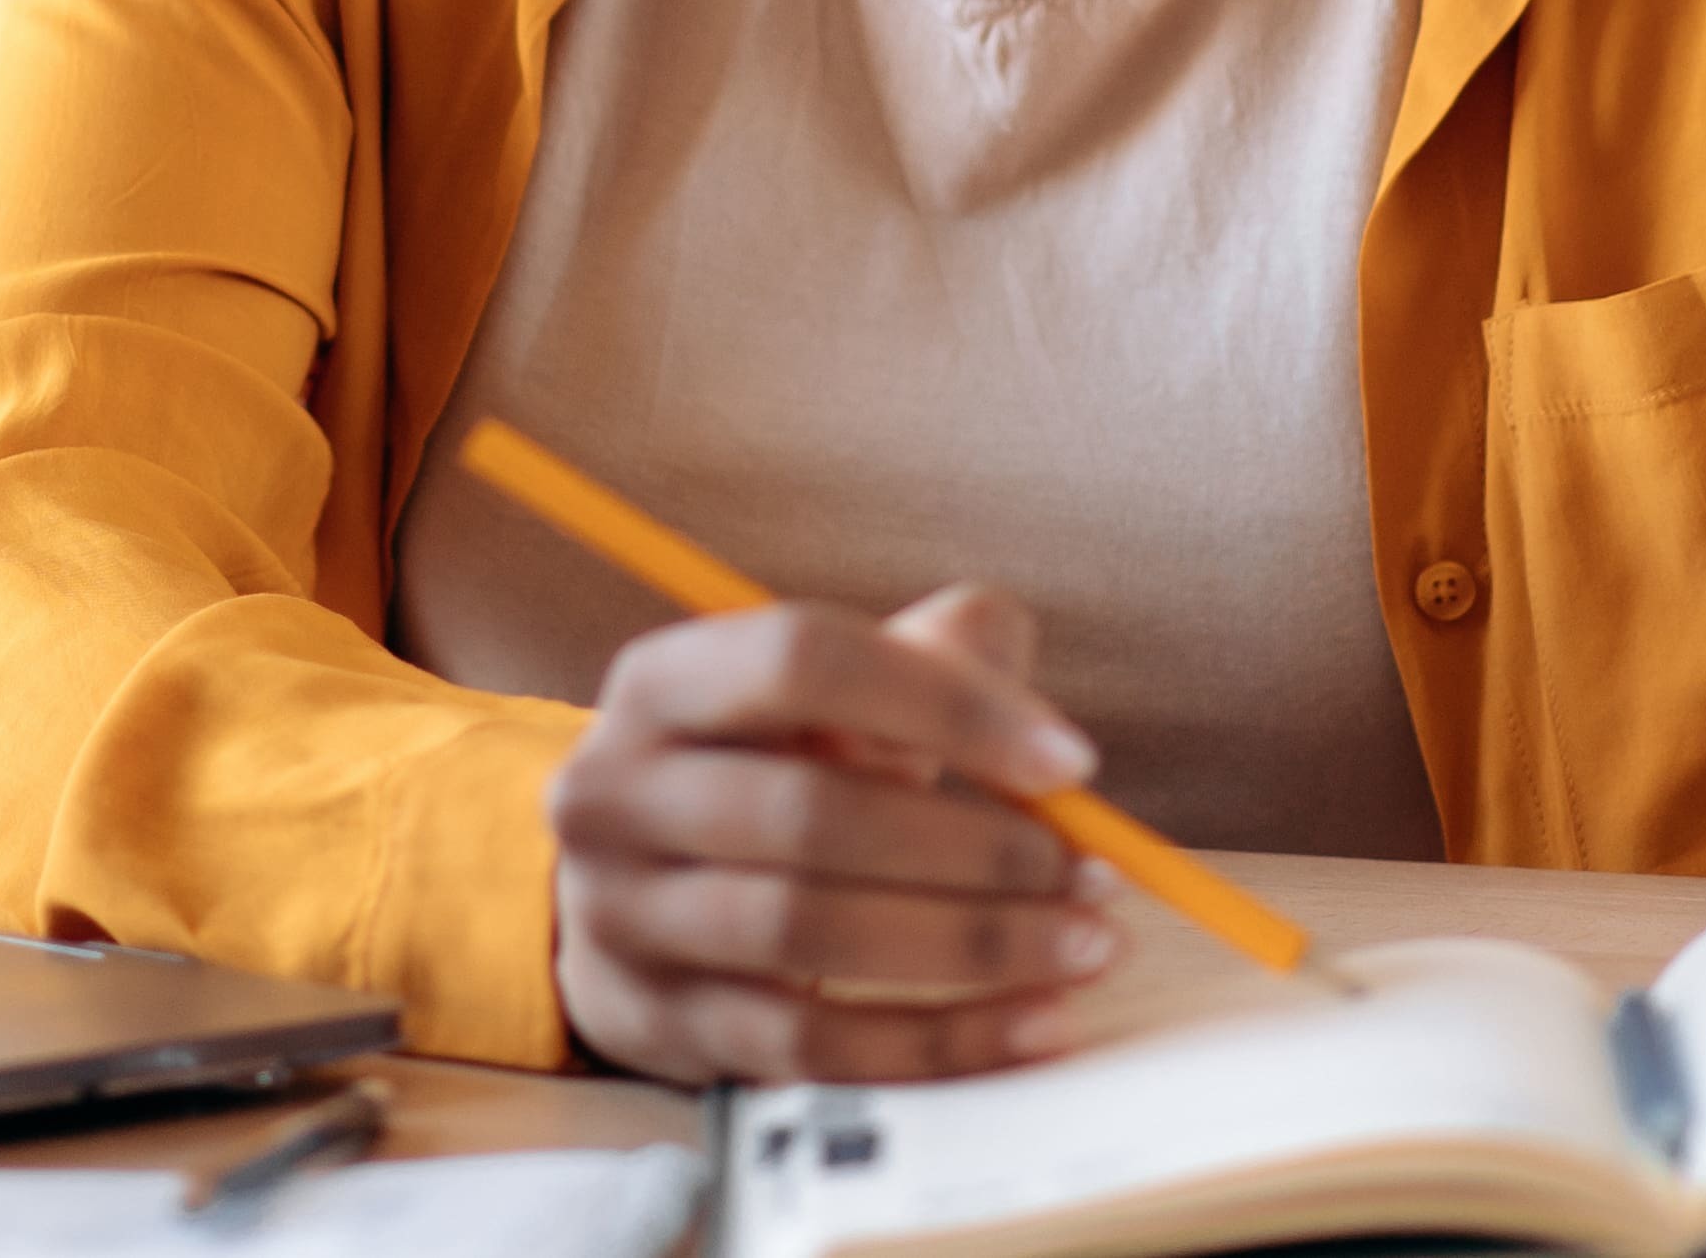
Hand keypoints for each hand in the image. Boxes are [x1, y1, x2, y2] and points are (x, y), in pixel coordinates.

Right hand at [547, 582, 1123, 1081]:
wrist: (639, 888)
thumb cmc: (771, 769)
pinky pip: (810, 1048)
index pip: (804, 660)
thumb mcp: (833, 694)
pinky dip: (938, 1042)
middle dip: (976, 849)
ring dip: (972, 946)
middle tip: (1090, 875)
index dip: (948, 705)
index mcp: (663, 680)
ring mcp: (620, 914)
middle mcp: (615, 789)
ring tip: (1083, 945)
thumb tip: (1044, 738)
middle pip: (809, 814)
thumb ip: (940, 658)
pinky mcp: (655, 1024)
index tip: (1070, 762)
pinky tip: (1035, 1023)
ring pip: (809, 937)